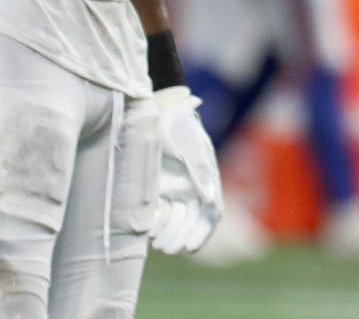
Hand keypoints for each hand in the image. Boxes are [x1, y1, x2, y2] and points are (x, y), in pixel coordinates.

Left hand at [149, 87, 222, 253]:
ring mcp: (170, 190)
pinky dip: (153, 223)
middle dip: (181, 236)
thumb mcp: (193, 148)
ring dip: (168, 233)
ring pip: (173, 220)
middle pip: (190, 222)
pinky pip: (154, 212)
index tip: (190, 247)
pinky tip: (147, 229)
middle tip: (169, 247)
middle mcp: (190, 190)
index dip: (202, 233)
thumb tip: (210, 202)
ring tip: (158, 242)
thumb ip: (202, 173)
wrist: (156, 111)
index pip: (210, 215)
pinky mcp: (152, 189)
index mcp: (206, 182)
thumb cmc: (180, 128)